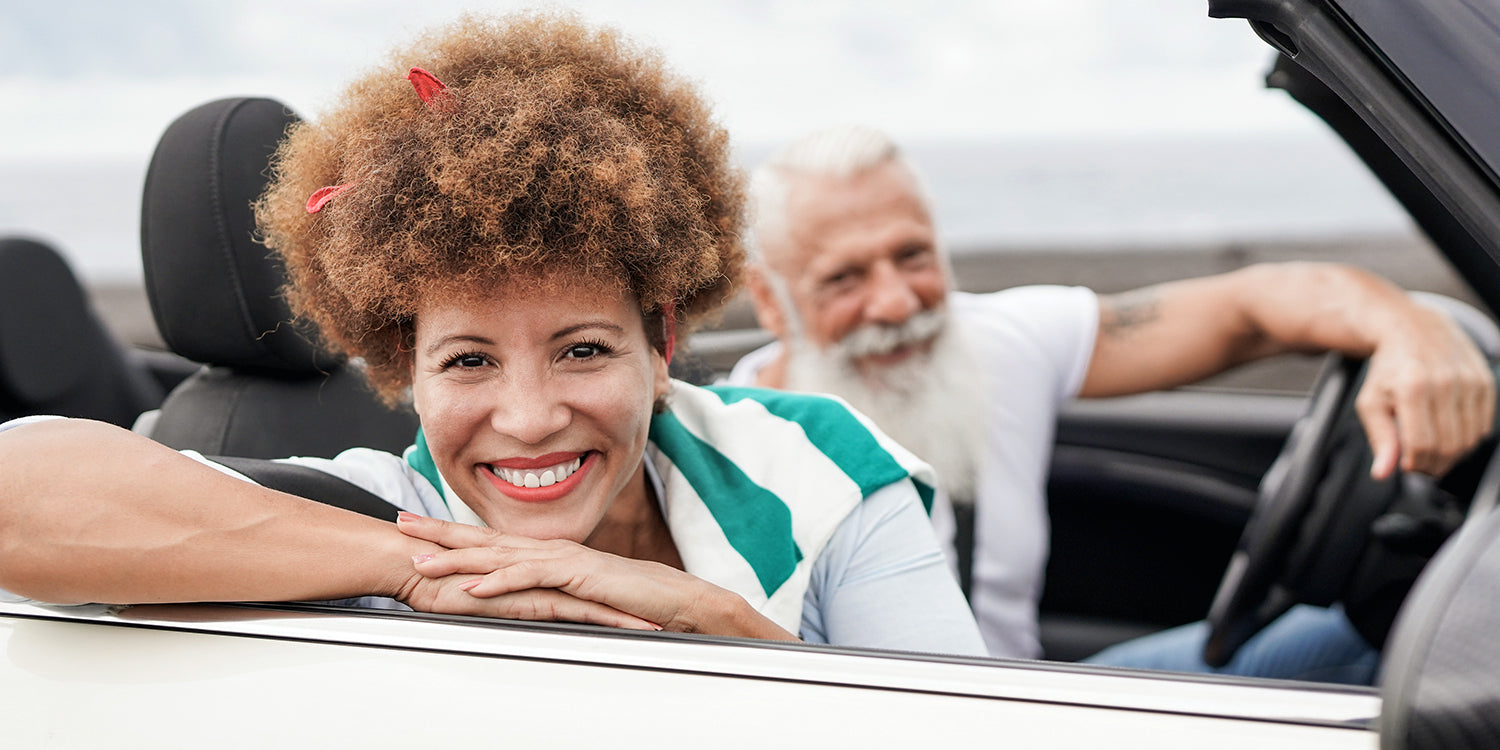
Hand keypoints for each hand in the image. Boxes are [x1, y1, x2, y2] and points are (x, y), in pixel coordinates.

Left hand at [394, 513, 795, 639]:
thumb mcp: (574, 597)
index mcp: (543, 553)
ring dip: (457, 556)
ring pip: (498, 555)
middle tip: (399, 523)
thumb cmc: (627, 600)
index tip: (412, 525)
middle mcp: (546, 549)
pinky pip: (529, 578)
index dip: (448, 530)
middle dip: (438, 529)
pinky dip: (498, 582)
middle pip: (482, 538)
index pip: (487, 540)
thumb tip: (513, 600)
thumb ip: (544, 593)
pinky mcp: (574, 575)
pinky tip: (472, 587)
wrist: (672, 600)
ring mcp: (560, 559)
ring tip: (421, 558)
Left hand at [1357, 305, 1494, 477]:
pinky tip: (1448, 434)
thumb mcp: (1371, 401)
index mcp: (1413, 388)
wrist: (1415, 330)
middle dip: (1433, 465)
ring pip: (1468, 441)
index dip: (1414, 465)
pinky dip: (1466, 440)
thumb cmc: (1389, 369)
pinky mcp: (1485, 383)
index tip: (1406, 466)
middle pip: (1448, 446)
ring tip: (1432, 451)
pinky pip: (1482, 428)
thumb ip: (1379, 438)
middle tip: (1420, 464)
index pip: (1421, 445)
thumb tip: (1382, 474)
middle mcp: (1445, 383)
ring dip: (1451, 456)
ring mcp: (1469, 382)